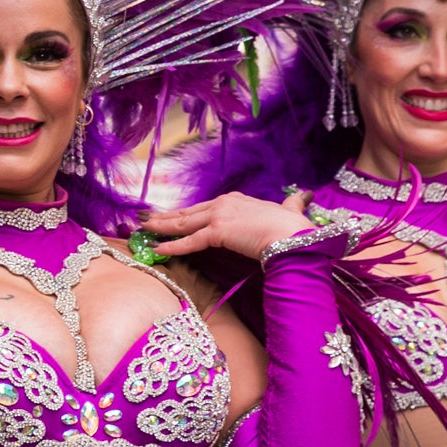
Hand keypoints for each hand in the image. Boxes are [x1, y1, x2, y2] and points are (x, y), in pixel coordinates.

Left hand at [140, 191, 316, 261]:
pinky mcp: (218, 232)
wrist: (296, 235)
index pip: (204, 208)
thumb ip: (291, 205)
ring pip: (184, 223)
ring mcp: (219, 216)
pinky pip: (190, 241)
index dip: (186, 213)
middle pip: (188, 213)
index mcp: (236, 200)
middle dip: (165, 217)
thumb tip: (303, 197)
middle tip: (145, 219)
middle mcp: (223, 204)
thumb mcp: (290, 211)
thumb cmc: (295, 227)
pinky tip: (158, 249)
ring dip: (161, 227)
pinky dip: (173, 246)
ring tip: (143, 229)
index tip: (171, 216)